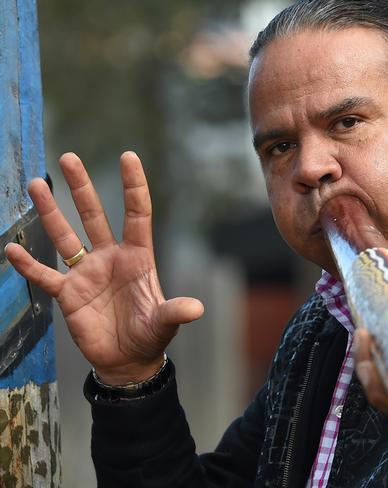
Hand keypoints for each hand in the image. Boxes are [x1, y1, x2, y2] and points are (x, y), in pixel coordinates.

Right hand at [5, 152, 203, 383]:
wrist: (128, 360)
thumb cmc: (150, 336)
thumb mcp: (165, 322)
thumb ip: (175, 312)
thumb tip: (196, 309)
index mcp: (138, 257)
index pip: (137, 214)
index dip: (133, 186)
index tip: (128, 156)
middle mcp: (110, 258)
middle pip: (94, 215)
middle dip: (82, 187)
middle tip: (68, 157)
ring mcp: (87, 273)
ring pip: (66, 236)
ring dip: (51, 212)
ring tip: (37, 185)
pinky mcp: (69, 294)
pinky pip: (45, 274)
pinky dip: (29, 264)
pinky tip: (13, 249)